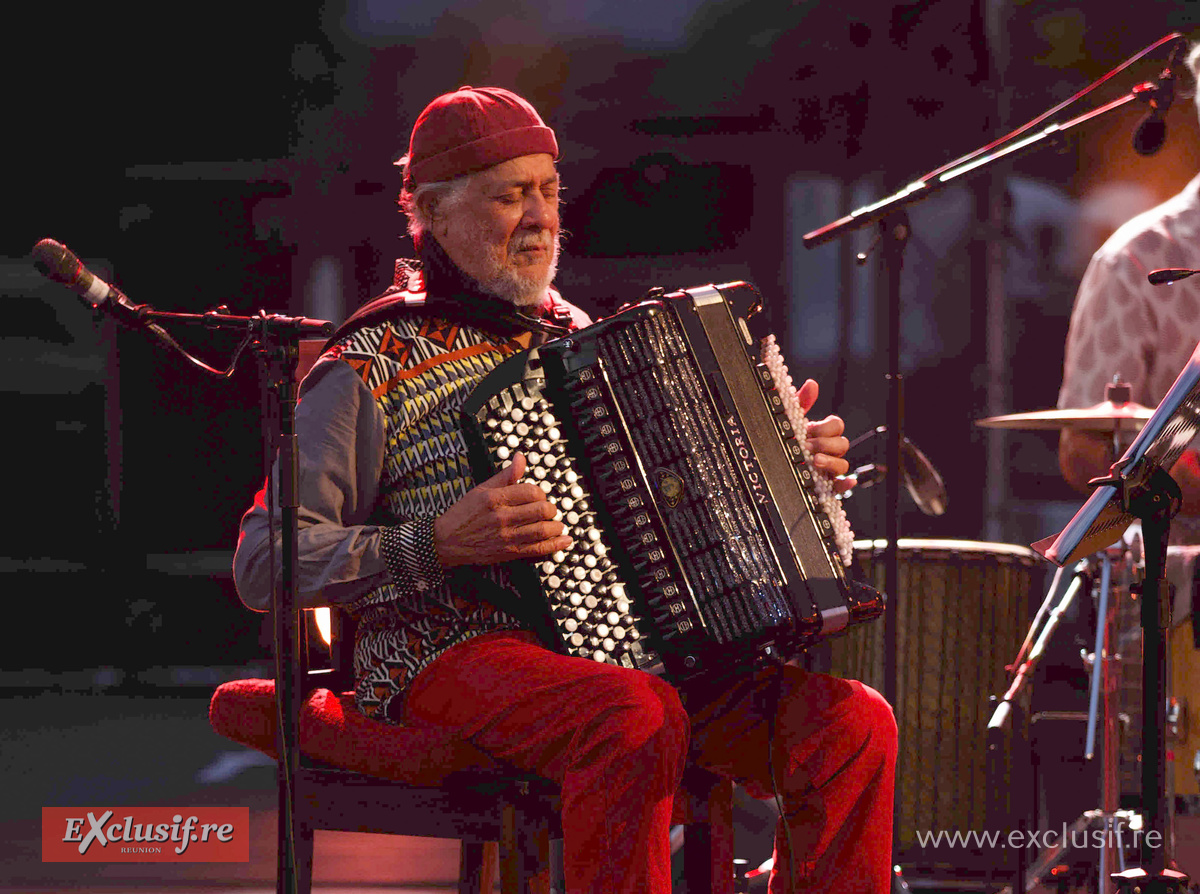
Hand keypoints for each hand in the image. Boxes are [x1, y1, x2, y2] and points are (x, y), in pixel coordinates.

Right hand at [432, 452, 571, 566]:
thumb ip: (505, 475)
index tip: (539, 497)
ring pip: (543, 530)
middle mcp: (502, 517)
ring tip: (556, 524)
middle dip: (551, 509)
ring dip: (556, 526)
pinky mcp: (509, 552)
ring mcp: (507, 536)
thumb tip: (520, 458)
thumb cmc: (464, 514)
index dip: (540, 493)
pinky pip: (538, 549)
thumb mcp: (482, 489)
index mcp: (496, 498)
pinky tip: (564, 541)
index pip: (531, 491)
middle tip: (548, 510)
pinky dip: (555, 545)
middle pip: (541, 510)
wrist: (446, 541)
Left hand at [796, 378, 852, 492]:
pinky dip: (846, 484)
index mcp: (823, 433)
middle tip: (807, 446)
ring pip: (843, 464)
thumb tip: (811, 384)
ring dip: (831, 462)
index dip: (825, 427)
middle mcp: (830, 450)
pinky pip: (842, 485)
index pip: (836, 425)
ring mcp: (830, 467)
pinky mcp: (828, 485)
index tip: (809, 429)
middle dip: (825, 444)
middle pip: (842, 444)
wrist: (772, 462)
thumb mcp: (791, 420)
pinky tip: (843, 482)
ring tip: (813, 461)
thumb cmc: (788, 438)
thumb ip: (801, 402)